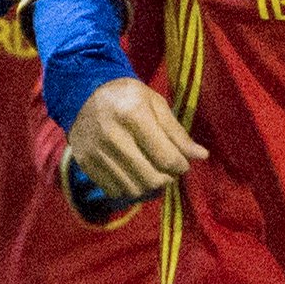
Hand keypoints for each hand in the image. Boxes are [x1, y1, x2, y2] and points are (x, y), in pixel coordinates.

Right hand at [67, 75, 202, 201]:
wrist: (82, 93)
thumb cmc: (127, 96)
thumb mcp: (155, 104)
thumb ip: (178, 132)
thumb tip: (202, 156)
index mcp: (133, 114)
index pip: (166, 157)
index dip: (181, 166)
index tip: (183, 163)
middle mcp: (112, 135)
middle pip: (151, 178)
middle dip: (167, 179)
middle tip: (169, 170)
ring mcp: (96, 151)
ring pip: (134, 189)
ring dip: (150, 187)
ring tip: (154, 173)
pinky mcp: (85, 163)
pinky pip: (115, 190)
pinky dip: (130, 188)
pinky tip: (134, 175)